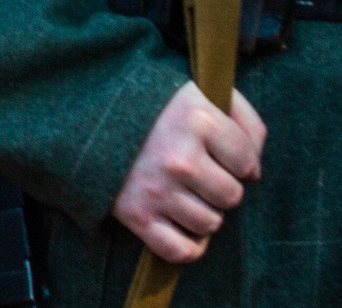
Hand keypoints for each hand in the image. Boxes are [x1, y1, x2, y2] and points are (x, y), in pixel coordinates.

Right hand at [110, 82, 264, 263]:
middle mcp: (180, 157)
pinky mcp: (136, 215)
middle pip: (231, 196)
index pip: (247, 160)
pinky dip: (188, 244)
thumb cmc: (150, 102)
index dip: (241, 160)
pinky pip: (181, 250)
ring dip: (204, 212)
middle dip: (221, 187)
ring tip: (187, 193)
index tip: (224, 154)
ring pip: (210, 223)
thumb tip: (257, 167)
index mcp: (197, 119)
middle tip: (202, 173)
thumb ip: (241, 117)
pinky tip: (181, 223)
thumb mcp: (198, 90)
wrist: (85, 113)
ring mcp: (157, 189)